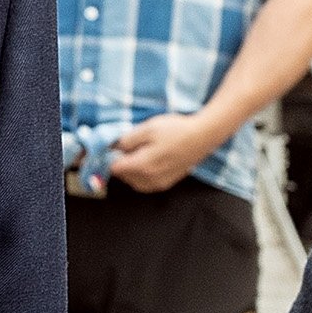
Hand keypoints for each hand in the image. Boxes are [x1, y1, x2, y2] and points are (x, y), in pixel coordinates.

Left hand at [106, 109, 220, 191]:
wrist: (203, 136)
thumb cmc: (176, 130)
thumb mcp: (147, 128)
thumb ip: (127, 140)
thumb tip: (113, 147)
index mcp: (142, 166)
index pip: (114, 169)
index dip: (109, 158)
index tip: (109, 148)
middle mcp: (149, 179)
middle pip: (123, 176)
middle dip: (120, 163)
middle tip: (126, 147)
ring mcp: (159, 183)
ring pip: (133, 182)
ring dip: (130, 170)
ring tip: (138, 153)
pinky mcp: (167, 183)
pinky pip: (145, 183)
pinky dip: (141, 175)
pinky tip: (147, 160)